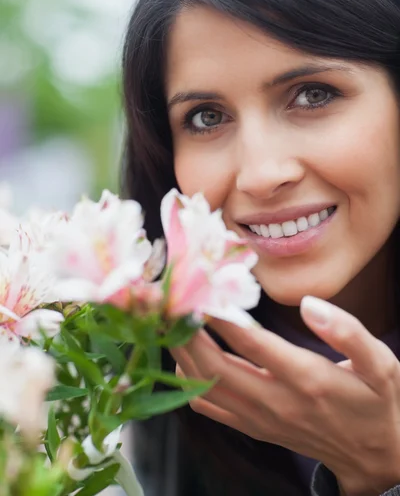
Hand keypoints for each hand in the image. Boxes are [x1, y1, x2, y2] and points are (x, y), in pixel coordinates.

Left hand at [170, 296, 399, 495]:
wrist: (370, 455)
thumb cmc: (374, 402)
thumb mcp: (379, 364)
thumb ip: (347, 331)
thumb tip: (309, 304)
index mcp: (307, 379)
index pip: (252, 343)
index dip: (221, 315)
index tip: (201, 288)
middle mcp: (275, 402)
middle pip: (214, 366)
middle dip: (187, 332)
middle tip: (172, 300)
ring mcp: (258, 418)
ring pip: (204, 386)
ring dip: (182, 351)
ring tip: (171, 319)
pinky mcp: (251, 426)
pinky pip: (207, 406)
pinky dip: (187, 379)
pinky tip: (186, 353)